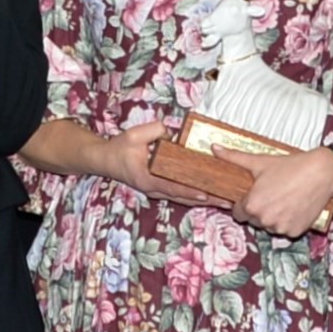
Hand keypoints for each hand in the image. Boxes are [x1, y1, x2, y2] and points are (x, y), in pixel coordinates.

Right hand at [101, 119, 225, 206]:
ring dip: (204, 200)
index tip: (207, 194)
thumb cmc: (119, 148)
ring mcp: (156, 190)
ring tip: (224, 201)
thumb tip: (173, 132)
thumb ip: (156, 130)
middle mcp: (153, 189)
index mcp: (147, 179)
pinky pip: (180, 194)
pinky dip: (195, 195)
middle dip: (206, 200)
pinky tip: (211, 195)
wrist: (105, 160)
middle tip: (227, 201)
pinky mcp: (159, 188)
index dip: (190, 191)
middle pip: (183, 197)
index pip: (172, 187)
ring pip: (183, 198)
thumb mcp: (134, 135)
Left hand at [217, 145, 332, 237]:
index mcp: (252, 205)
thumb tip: (214, 148)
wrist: (323, 171)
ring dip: (273, 217)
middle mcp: (264, 220)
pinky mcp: (296, 231)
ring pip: (270, 226)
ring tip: (284, 199)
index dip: (245, 204)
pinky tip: (294, 206)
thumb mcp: (260, 162)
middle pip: (254, 220)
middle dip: (259, 210)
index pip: (238, 213)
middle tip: (272, 194)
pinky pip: (286, 230)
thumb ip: (234, 158)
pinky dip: (289, 222)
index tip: (255, 196)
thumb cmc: (290, 166)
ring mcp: (281, 228)